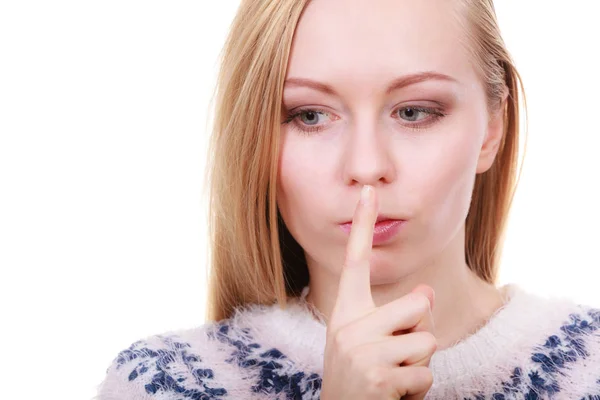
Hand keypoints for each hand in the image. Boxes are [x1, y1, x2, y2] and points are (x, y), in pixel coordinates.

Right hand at [320, 185, 436, 399]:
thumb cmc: (362, 375)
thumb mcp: (372, 341)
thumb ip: (397, 314)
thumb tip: (428, 290)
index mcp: (346, 312)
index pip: (354, 261)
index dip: (362, 225)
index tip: (369, 190)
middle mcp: (349, 326)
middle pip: (418, 305)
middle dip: (421, 331)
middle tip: (396, 354)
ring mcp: (361, 352)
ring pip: (427, 341)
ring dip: (419, 364)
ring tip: (393, 377)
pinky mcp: (378, 378)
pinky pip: (426, 374)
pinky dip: (418, 390)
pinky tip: (394, 396)